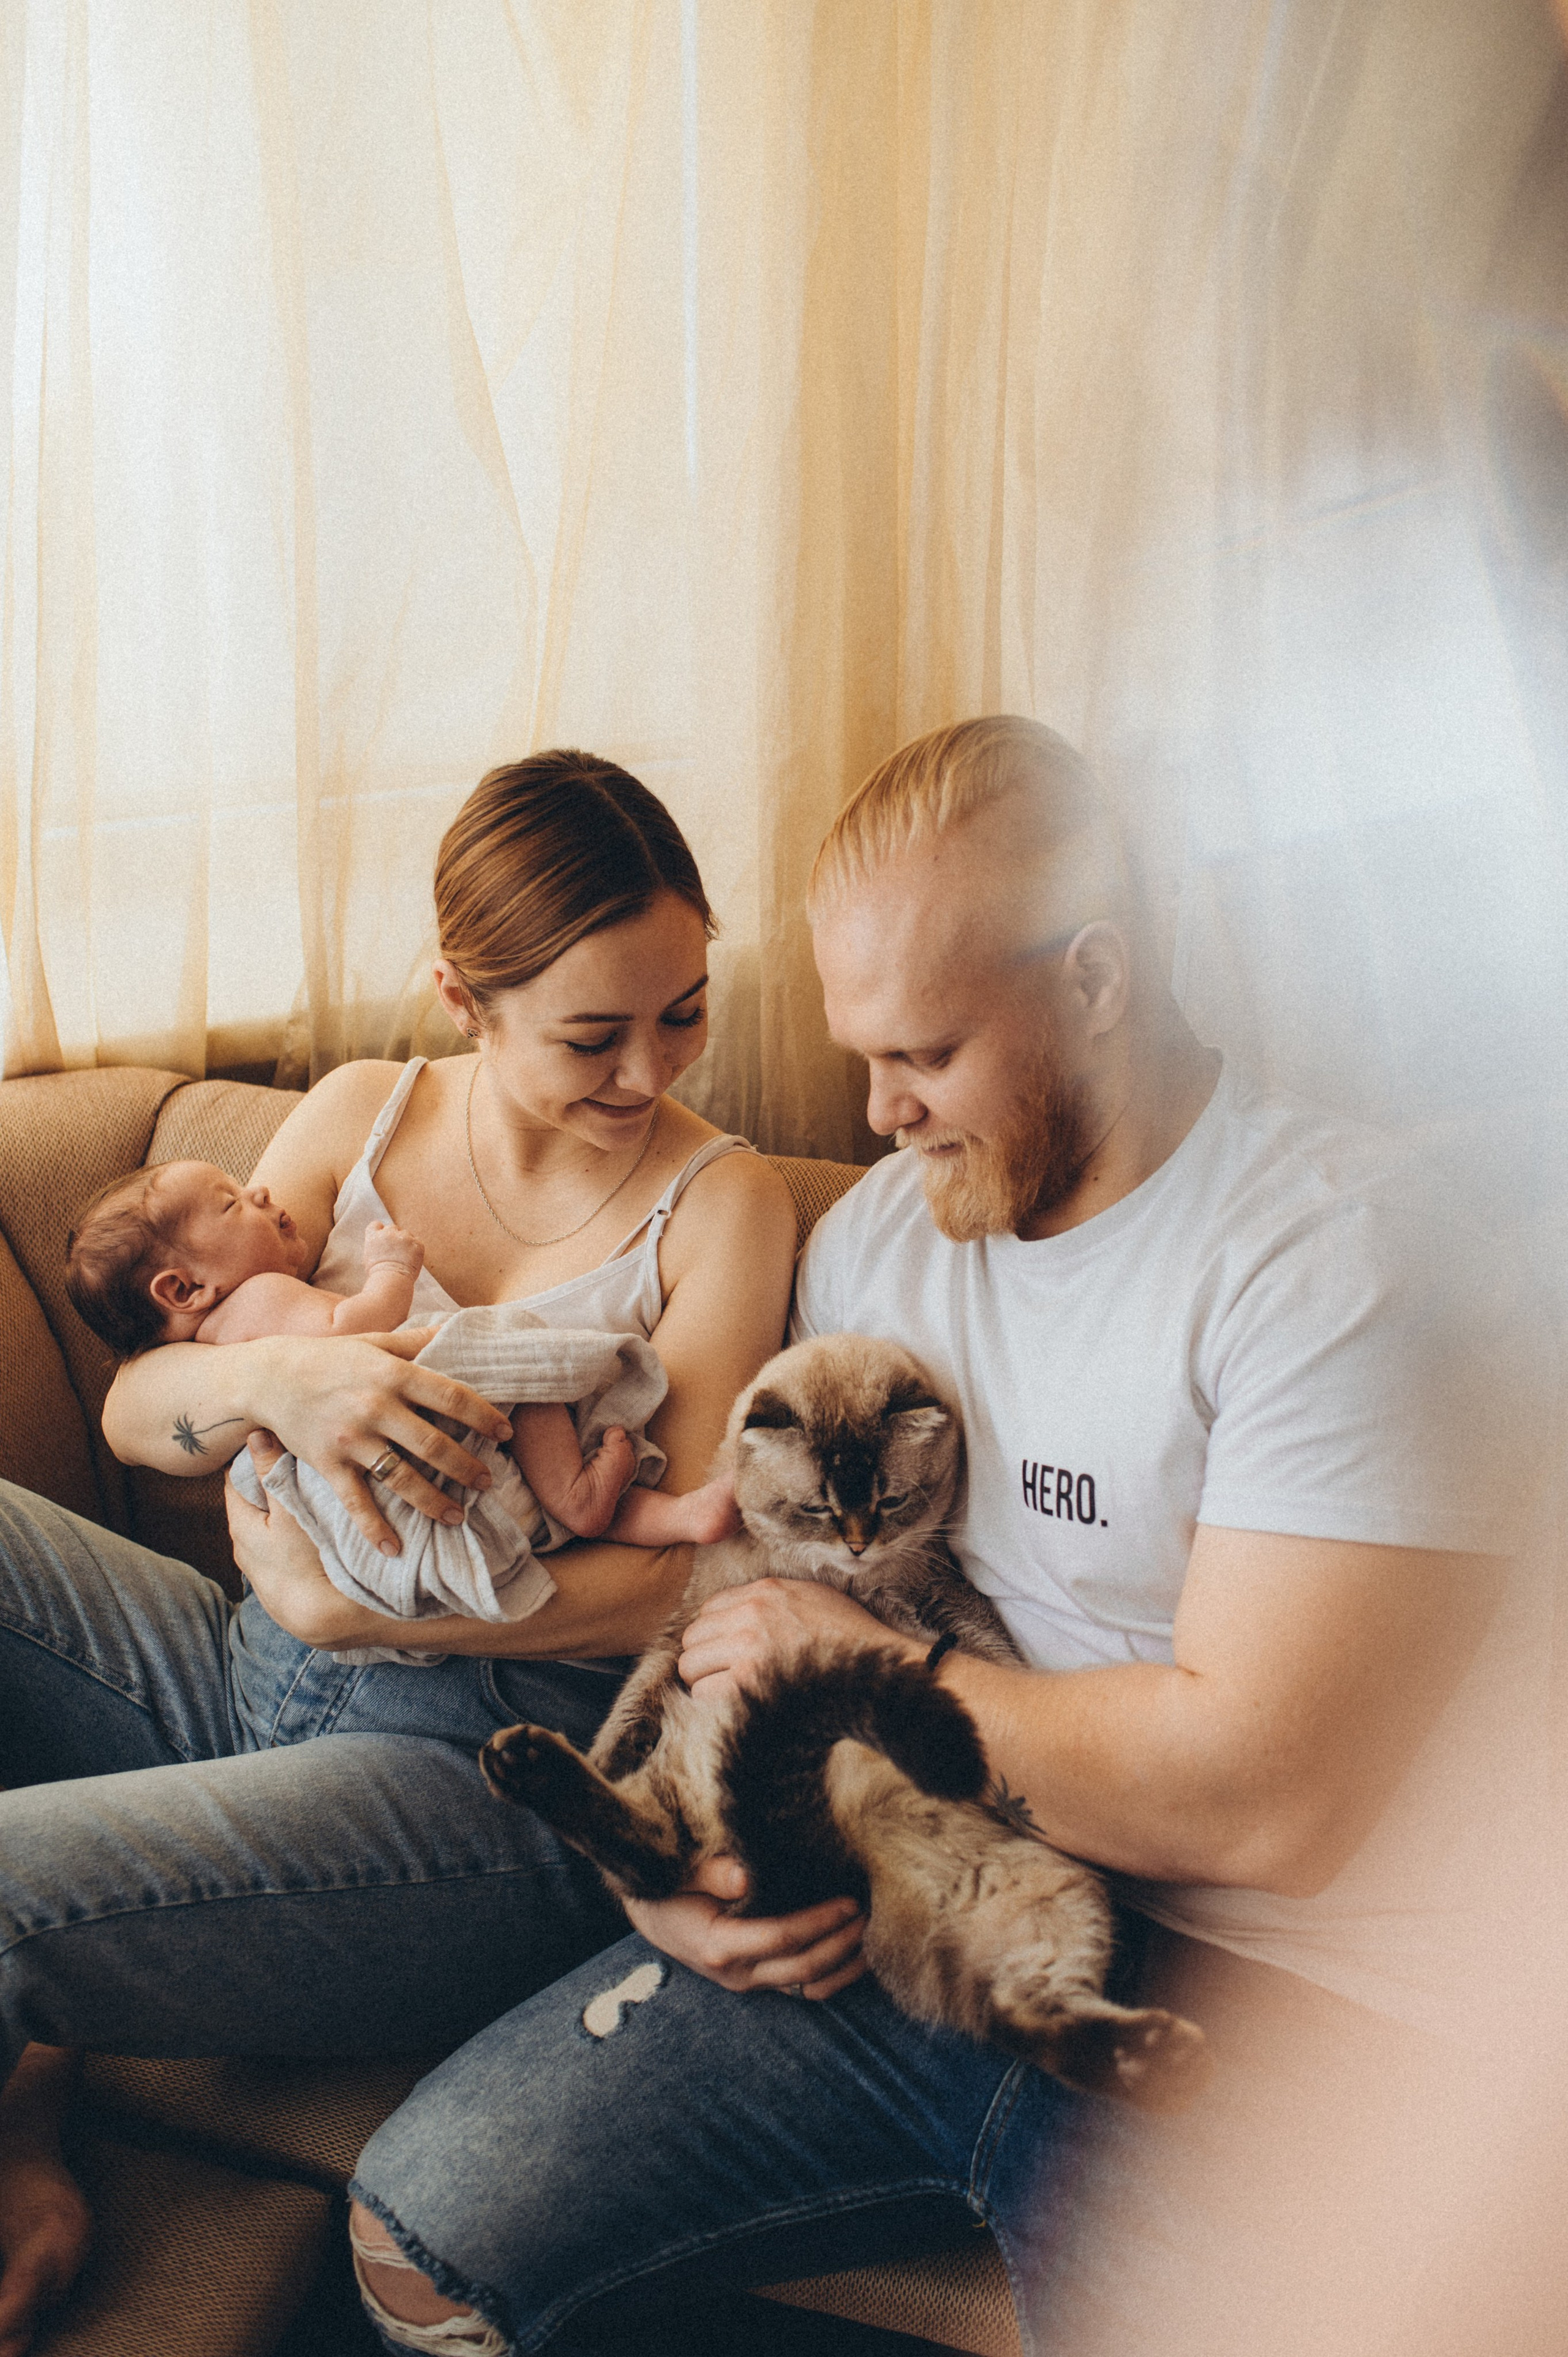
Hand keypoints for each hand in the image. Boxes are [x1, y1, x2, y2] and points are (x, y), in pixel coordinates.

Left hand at [225, 1454, 367, 1649]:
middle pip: (252, 1502)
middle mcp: (244, 1547)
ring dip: (281, 1506)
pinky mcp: (281, 1580)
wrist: (324, 1619)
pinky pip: (281, 1544)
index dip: (249, 1456)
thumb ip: (272, 1473)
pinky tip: (312, 1523)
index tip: (271, 1437)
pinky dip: (291, 1528)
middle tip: (293, 1455)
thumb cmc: (303, 1561)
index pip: (234, 1479)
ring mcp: (262, 1566)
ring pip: (268, 1524)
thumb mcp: (287, 1511)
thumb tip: (255, 1435)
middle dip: (267, 1479)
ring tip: (306, 1486)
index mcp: (239, 1526)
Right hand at [242, 1330, 511, 1555]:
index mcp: (393, 1374)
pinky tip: (394, 1549)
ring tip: (458, 1515)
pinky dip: (374, 1529)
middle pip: (434, 1445)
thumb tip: (460, 1330)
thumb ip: (418, 1341)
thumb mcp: (376, 1341)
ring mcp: (351, 1439)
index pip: (451, 1397)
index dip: (483, 1417)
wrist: (269, 1377)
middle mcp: (376, 1408)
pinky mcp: (328, 1464)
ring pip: (402, 1478)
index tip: (506, 1434)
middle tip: (488, 1482)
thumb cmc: (330, 1358)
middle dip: (467, 1467)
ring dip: (434, 1501)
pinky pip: (356, 1502)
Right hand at [363, 1219, 425, 1276]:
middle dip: (394, 1237)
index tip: (384, 1239)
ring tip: (403, 1259)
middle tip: (396, 1252)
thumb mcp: (368, 1259)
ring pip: (406, 1234)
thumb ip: (375, 1247)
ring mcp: (403, 1237)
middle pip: (392, 1228)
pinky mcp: (416, 1243)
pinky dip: (416, 1250)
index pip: (376, 1225)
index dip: (380, 1231)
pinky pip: (417, 1242)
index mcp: (373, 1236)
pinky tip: (411, 1260)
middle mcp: (388, 1233)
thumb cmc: (378, 1276)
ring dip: (406, 1243)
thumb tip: (380, 1246)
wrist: (391, 1281)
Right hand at [624, 1855, 866, 1998]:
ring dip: (845, 1965)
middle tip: (872, 1915)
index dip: (819, 1922)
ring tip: (873, 1935)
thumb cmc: (665, 1887)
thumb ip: (710, 1872)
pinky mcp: (759, 1979)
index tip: (849, 1902)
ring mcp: (749, 1981)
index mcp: (718, 1945)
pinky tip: (855, 1952)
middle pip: (803, 1966)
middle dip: (842, 1943)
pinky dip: (833, 1973)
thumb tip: (745, 1873)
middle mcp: (737, 1973)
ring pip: (808, 1984)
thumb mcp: (677, 1873)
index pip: (780, 1937)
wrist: (651, 1914)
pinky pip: (803, 1985)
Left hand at [677, 1577, 912, 1703]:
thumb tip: (737, 1612)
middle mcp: (752, 1614)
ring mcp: (748, 1649)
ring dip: (705, 1683)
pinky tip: (740, 1706)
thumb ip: (774, 1599)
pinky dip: (715, 1704)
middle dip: (704, 1660)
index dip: (715, 1634)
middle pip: (693, 1639)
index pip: (708, 1609)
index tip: (728, 1652)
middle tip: (724, 1677)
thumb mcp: (814, 1598)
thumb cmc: (852, 1640)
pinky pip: (703, 1694)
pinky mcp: (748, 1684)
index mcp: (766, 1591)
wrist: (878, 1674)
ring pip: (691, 1668)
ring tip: (732, 1693)